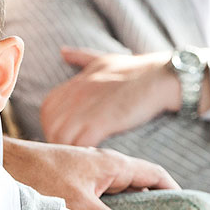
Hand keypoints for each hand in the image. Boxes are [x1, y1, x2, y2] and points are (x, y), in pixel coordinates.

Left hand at [2, 137, 177, 209]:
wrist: (2, 164)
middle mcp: (102, 167)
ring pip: (117, 196)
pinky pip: (98, 202)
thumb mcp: (78, 204)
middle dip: (153, 209)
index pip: (155, 175)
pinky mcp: (70, 186)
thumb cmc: (38, 177)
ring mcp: (86, 176)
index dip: (174, 192)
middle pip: (139, 188)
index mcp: (113, 164)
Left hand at [41, 48, 178, 146]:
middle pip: (50, 125)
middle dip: (58, 140)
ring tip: (83, 157)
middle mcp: (76, 94)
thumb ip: (81, 58)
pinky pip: (79, 144)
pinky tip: (94, 156)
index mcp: (74, 83)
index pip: (47, 109)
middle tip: (74, 151)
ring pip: (60, 137)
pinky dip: (83, 153)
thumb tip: (63, 51)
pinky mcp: (102, 121)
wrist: (162, 77)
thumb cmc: (137, 70)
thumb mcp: (104, 60)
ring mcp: (87, 107)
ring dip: (69, 150)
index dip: (54, 125)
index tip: (68, 136)